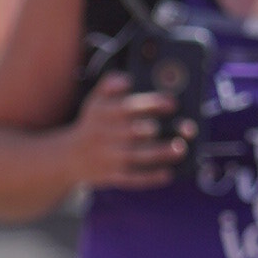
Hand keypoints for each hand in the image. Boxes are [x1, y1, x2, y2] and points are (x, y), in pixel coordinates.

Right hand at [73, 72, 192, 190]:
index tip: (173, 103)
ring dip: (161, 153)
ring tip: (181, 148)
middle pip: (135, 132)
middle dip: (160, 129)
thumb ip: (110, 84)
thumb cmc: (93, 124)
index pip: (128, 106)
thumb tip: (127, 79)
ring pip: (137, 155)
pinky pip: (132, 178)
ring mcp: (108, 157)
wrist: (70, 158)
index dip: (153, 103)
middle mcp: (104, 135)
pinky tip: (168, 173)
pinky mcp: (111, 177)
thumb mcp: (95, 101)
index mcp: (102, 113)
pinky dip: (150, 177)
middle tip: (187, 128)